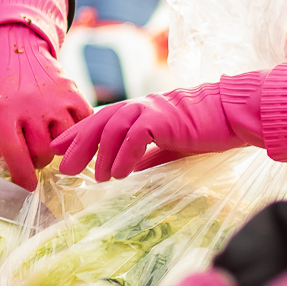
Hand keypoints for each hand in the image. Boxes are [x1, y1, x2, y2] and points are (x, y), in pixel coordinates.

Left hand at [0, 22, 89, 181]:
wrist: (14, 50)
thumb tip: (9, 168)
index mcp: (4, 112)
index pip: (16, 155)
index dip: (22, 177)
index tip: (26, 187)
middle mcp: (32, 106)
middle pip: (43, 153)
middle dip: (38, 162)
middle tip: (33, 156)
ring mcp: (56, 100)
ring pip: (65, 143)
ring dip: (58, 150)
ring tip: (47, 142)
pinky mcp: (74, 94)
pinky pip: (83, 126)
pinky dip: (77, 134)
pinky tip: (65, 132)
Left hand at [56, 68, 286, 180]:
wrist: (231, 115)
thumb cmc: (203, 129)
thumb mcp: (169, 144)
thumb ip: (147, 153)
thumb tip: (128, 169)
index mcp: (136, 112)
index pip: (97, 121)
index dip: (74, 135)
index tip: (55, 150)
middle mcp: (138, 107)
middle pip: (97, 124)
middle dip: (77, 146)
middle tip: (64, 170)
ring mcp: (149, 110)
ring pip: (112, 130)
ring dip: (101, 156)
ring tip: (97, 178)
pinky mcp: (163, 118)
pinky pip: (135, 137)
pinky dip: (124, 157)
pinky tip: (120, 175)